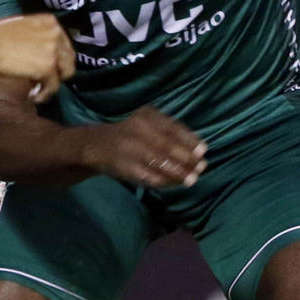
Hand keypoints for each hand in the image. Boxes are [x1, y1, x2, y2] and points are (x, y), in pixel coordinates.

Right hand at [0, 14, 75, 99]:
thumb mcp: (23, 27)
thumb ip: (38, 37)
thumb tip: (43, 56)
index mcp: (50, 22)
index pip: (64, 45)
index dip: (58, 60)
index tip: (48, 70)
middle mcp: (56, 33)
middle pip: (69, 60)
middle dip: (58, 73)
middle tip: (44, 82)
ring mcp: (54, 50)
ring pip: (64, 74)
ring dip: (52, 85)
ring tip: (38, 91)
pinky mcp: (48, 67)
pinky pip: (53, 86)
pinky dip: (44, 94)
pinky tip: (33, 95)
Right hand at [80, 107, 207, 188]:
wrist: (96, 145)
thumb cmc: (130, 134)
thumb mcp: (148, 124)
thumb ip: (171, 133)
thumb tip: (199, 150)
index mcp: (146, 116)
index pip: (172, 128)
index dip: (189, 140)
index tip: (203, 151)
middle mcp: (137, 129)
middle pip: (167, 145)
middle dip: (186, 158)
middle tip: (202, 167)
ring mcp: (129, 148)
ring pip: (159, 162)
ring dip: (178, 172)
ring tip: (192, 179)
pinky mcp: (125, 166)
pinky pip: (148, 175)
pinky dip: (164, 181)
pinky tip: (174, 183)